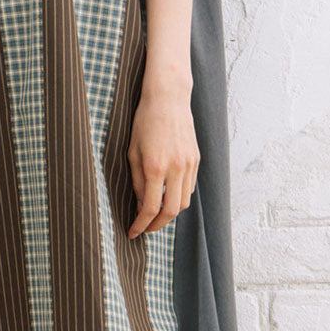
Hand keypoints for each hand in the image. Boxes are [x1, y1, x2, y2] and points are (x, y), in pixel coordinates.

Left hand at [125, 82, 199, 238]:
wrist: (168, 98)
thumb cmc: (145, 121)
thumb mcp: (132, 151)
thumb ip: (137, 180)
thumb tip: (141, 205)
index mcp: (155, 167)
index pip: (150, 208)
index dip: (140, 224)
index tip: (132, 232)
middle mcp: (176, 169)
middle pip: (171, 212)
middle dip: (156, 226)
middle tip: (144, 228)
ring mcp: (189, 165)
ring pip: (183, 202)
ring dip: (169, 213)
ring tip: (155, 213)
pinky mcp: (196, 160)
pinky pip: (189, 187)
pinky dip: (178, 196)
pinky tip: (167, 193)